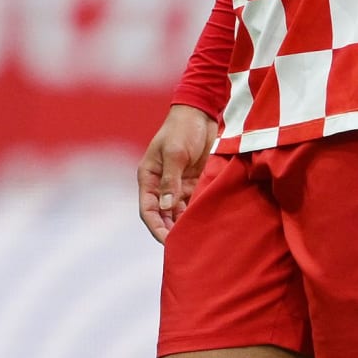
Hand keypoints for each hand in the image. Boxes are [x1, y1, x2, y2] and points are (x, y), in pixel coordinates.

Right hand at [136, 105, 216, 243]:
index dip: (156, 227)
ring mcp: (179, 184)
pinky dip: (199, 212)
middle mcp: (162, 184)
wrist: (201, 112)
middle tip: (186, 246)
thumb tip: (167, 207)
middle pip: (164, 215)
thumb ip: (171, 180)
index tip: (167, 241)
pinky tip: (208, 221)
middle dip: (172, 230)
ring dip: (187, 223)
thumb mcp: (174, 152)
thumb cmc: (182, 128)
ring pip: (181, 211)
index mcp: (149, 178)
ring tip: (199, 236)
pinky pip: (195, 202)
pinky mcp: (195, 182)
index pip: (148, 210)